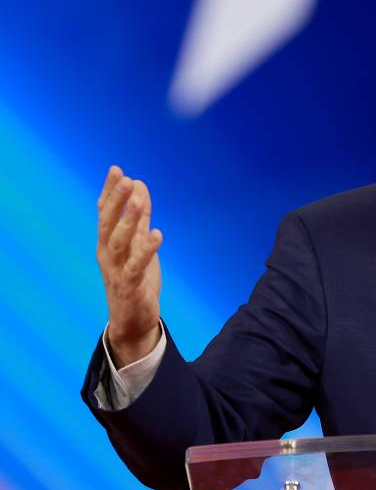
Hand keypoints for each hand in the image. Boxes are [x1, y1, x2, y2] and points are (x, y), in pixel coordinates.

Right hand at [96, 166, 162, 366]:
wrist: (132, 320)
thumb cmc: (134, 279)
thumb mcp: (137, 243)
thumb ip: (138, 216)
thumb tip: (139, 184)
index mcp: (107, 243)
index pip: (105, 213)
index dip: (110, 192)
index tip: (116, 169)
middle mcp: (107, 254)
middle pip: (108, 224)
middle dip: (116, 201)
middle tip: (125, 179)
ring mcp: (116, 270)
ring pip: (119, 242)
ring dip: (129, 221)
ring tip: (139, 202)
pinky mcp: (130, 286)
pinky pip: (136, 266)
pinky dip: (146, 250)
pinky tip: (157, 234)